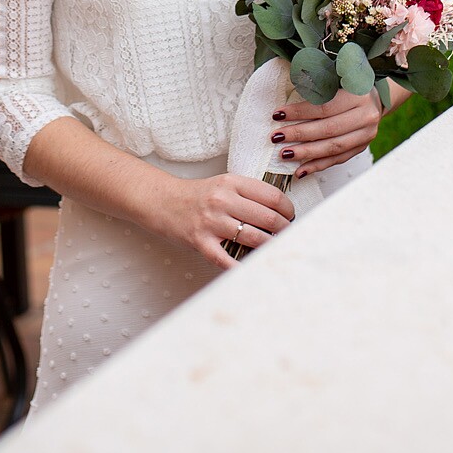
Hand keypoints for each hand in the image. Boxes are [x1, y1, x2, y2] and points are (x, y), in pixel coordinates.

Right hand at [145, 171, 296, 271]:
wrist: (162, 202)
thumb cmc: (196, 196)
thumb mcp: (223, 184)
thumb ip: (247, 194)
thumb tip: (279, 212)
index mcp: (231, 183)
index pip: (272, 196)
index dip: (288, 209)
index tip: (290, 216)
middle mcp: (222, 200)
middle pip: (268, 218)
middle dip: (285, 230)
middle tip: (288, 235)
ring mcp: (212, 222)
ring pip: (255, 238)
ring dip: (271, 247)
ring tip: (275, 249)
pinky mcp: (201, 242)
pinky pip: (228, 260)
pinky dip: (243, 267)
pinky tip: (253, 269)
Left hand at [270, 85, 384, 178]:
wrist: (373, 98)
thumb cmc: (347, 86)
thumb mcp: (335, 79)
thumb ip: (315, 87)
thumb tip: (286, 98)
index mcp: (358, 94)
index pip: (324, 106)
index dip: (299, 112)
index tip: (278, 115)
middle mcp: (366, 116)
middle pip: (328, 129)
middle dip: (299, 134)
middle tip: (277, 137)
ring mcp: (365, 134)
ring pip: (332, 147)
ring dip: (306, 153)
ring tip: (285, 154)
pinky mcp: (360, 147)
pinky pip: (337, 160)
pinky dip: (317, 165)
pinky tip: (300, 170)